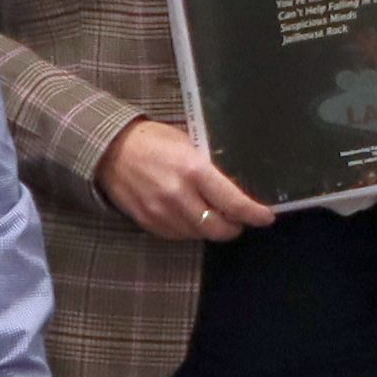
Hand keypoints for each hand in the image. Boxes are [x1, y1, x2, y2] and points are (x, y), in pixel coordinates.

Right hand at [98, 118, 275, 244]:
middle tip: (239, 219)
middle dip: (234, 226)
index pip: (233, 202)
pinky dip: (190, 230)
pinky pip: (178, 236)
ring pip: (199, 235)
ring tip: (214, 215)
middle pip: (218, 228)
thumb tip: (234, 188)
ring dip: (211, 229)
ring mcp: (162, 213)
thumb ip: (210, 169)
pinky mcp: (148, 223)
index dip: (254, 214)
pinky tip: (191, 217)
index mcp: (194, 170)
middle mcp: (179, 196)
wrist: (110, 150)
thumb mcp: (189, 144)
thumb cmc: (154, 140)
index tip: (266, 217)